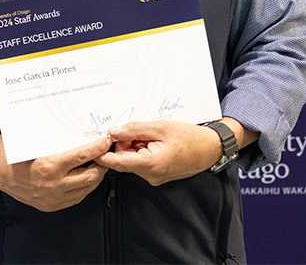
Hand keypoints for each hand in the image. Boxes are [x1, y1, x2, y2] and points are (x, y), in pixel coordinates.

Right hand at [0, 129, 112, 211]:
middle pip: (90, 175)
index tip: (106, 141)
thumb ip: (60, 143)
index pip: (82, 157)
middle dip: (102, 164)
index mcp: (50, 165)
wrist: (5, 175)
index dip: (97, 148)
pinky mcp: (54, 206)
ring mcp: (55, 197)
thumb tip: (81, 131)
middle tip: (106, 153)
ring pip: (86, 188)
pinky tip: (86, 177)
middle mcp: (54, 184)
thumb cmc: (22, 155)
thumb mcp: (39, 145)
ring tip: (99, 164)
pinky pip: (77, 197)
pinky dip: (85, 186)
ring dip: (96, 176)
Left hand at [93, 120, 223, 185]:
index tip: (93, 142)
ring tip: (152, 133)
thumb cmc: (190, 137)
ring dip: (136, 145)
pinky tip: (155, 140)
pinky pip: (142, 161)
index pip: (117, 162)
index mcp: (149, 165)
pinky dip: (144, 149)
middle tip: (136, 128)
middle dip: (125, 143)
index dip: (103, 152)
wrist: (211, 148)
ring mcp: (154, 177)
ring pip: (133, 159)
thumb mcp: (160, 127)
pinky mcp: (158, 174)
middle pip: (124, 159)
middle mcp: (150, 175)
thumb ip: (134, 130)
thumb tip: (113, 132)